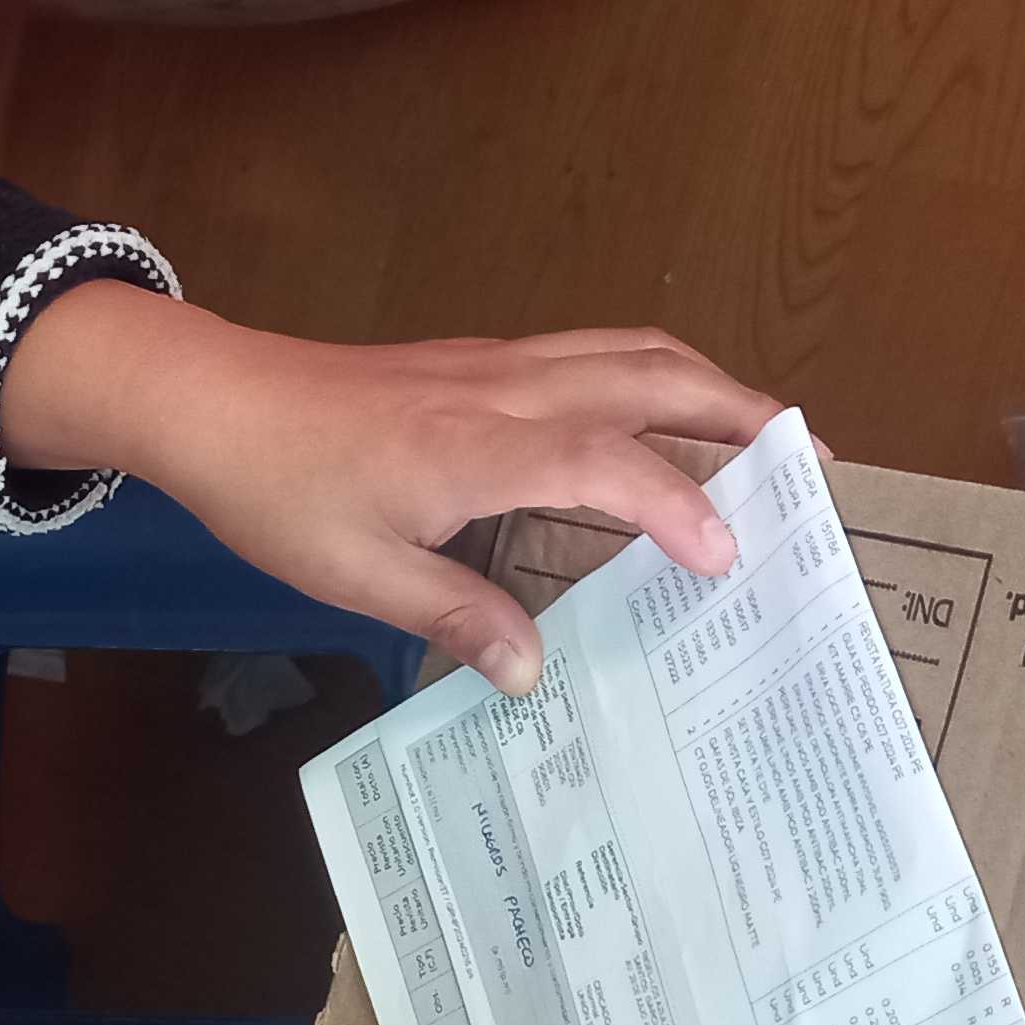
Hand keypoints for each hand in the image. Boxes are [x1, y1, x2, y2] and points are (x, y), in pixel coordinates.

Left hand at [0, 286, 777, 692]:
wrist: (210, 400)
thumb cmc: (276, 491)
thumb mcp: (357, 575)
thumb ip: (455, 617)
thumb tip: (537, 672)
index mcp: (478, 448)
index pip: (610, 465)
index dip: (679, 508)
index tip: (733, 557)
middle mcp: (506, 391)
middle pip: (651, 379)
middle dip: (742, 417)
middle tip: (814, 469)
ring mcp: (497, 365)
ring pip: (631, 352)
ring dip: (710, 385)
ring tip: (772, 434)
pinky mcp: (480, 361)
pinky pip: (594, 352)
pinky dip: (655, 377)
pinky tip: (668, 416)